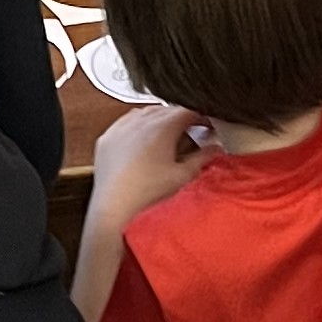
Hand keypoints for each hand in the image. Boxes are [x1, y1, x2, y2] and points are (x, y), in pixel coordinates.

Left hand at [90, 100, 211, 213]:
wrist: (114, 210)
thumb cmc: (148, 195)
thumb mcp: (183, 176)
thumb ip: (202, 159)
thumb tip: (215, 150)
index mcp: (161, 127)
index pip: (187, 111)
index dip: (200, 117)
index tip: (207, 126)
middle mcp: (139, 122)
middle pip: (166, 110)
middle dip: (181, 119)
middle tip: (191, 133)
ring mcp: (120, 128)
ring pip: (145, 114)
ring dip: (159, 121)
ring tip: (167, 139)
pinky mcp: (107, 139)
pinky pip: (126, 123)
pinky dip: (138, 127)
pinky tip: (143, 142)